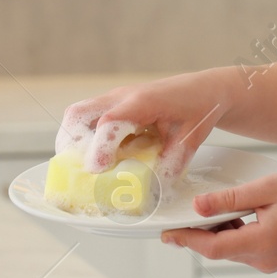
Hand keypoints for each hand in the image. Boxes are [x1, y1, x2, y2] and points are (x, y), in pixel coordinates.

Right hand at [58, 70, 233, 178]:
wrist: (204, 89)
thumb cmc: (198, 109)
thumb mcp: (191, 139)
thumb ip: (172, 164)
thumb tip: (153, 189)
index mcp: (144, 102)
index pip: (110, 122)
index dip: (100, 146)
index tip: (96, 169)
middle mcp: (124, 96)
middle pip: (79, 113)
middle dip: (72, 143)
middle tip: (78, 168)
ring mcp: (116, 98)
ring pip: (79, 114)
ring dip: (74, 140)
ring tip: (82, 165)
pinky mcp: (115, 104)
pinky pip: (88, 117)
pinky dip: (84, 136)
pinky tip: (96, 155)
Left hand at [161, 173, 276, 272]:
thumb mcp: (267, 188)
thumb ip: (231, 199)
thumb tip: (198, 206)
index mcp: (263, 242)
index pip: (214, 248)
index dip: (188, 240)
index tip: (168, 232)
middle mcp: (264, 259)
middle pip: (219, 251)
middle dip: (197, 236)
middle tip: (178, 219)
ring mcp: (270, 262)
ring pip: (231, 251)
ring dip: (216, 234)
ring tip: (208, 211)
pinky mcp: (273, 259)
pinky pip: (244, 250)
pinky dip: (233, 234)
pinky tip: (232, 216)